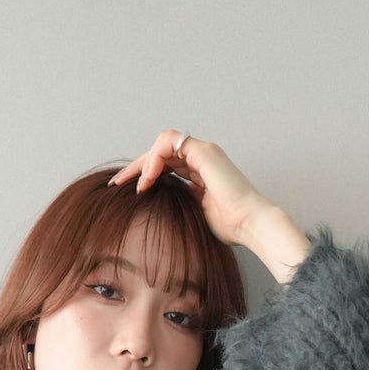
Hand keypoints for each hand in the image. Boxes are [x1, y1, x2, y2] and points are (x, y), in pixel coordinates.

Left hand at [107, 131, 269, 249]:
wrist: (250, 225)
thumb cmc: (230, 227)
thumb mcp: (196, 215)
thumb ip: (180, 205)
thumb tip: (158, 212)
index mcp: (201, 171)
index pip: (166, 164)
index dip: (145, 174)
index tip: (128, 190)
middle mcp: (202, 157)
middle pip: (161, 151)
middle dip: (137, 166)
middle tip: (118, 184)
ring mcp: (203, 152)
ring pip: (163, 142)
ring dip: (144, 162)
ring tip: (138, 185)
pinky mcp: (203, 152)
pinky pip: (168, 143)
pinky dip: (154, 159)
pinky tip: (149, 180)